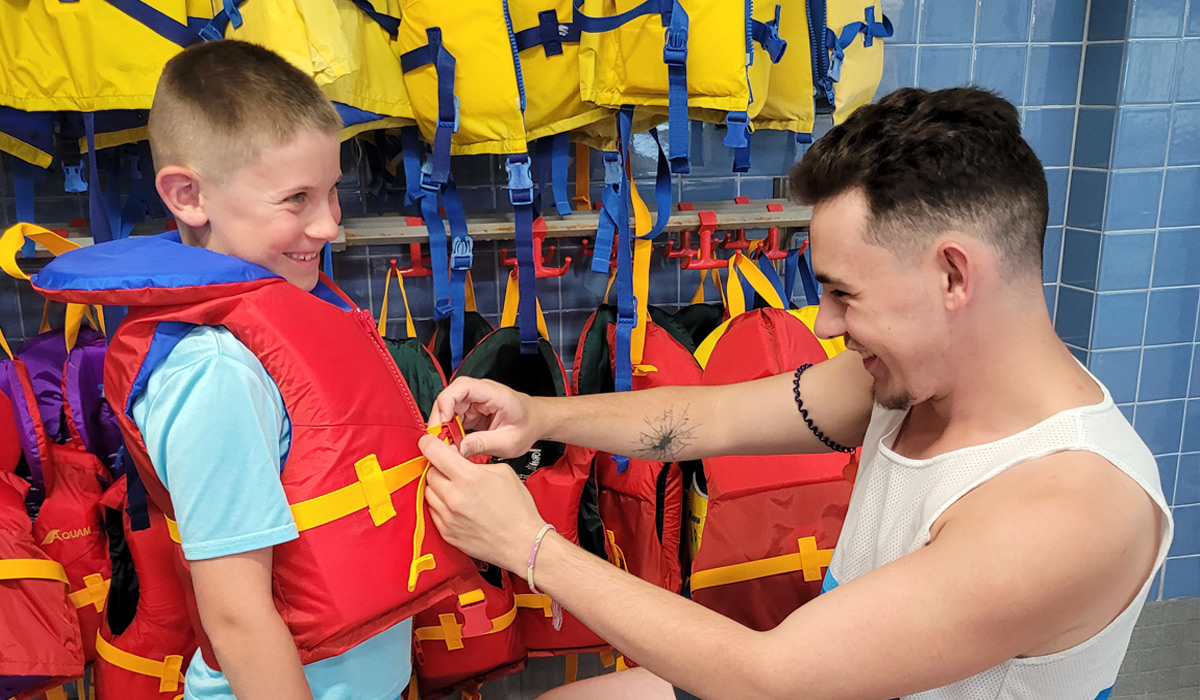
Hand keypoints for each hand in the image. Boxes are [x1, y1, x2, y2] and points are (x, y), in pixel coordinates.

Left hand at [420, 433, 545, 572]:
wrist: (523, 543)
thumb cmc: (518, 511)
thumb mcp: (503, 472)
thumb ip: (476, 462)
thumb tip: (459, 458)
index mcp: (469, 478)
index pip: (434, 453)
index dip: (429, 443)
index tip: (429, 442)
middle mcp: (454, 498)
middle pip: (429, 472)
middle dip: (439, 467)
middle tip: (451, 469)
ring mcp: (448, 517)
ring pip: (428, 492)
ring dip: (438, 486)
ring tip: (456, 489)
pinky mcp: (446, 532)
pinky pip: (433, 511)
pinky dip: (440, 504)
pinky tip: (456, 505)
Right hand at [428, 378, 541, 458]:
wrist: (536, 421)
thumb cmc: (528, 425)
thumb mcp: (508, 441)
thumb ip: (483, 444)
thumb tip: (457, 450)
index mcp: (493, 393)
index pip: (461, 387)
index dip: (446, 402)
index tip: (442, 423)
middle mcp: (481, 393)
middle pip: (449, 398)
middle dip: (440, 419)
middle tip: (439, 441)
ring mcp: (474, 401)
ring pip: (448, 409)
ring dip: (443, 427)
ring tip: (446, 446)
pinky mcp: (470, 411)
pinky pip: (453, 418)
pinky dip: (449, 431)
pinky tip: (452, 444)